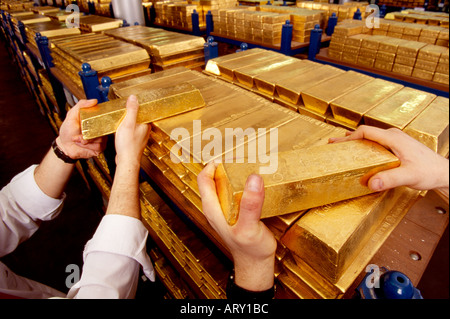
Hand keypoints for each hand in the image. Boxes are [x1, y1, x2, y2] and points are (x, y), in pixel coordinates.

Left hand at [57, 99, 106, 158]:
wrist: (64, 146)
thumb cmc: (67, 131)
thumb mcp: (71, 115)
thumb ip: (80, 105)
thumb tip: (94, 101)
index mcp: (95, 121)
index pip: (104, 118)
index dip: (98, 121)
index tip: (90, 123)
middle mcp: (100, 129)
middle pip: (103, 129)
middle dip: (90, 133)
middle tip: (81, 133)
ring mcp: (101, 139)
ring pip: (102, 139)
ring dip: (87, 140)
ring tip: (80, 139)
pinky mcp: (100, 148)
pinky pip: (99, 146)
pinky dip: (89, 146)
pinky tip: (83, 145)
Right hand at [115, 95, 150, 167]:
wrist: (126, 161)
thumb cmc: (128, 145)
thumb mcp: (128, 123)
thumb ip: (131, 110)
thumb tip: (133, 98)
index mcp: (146, 124)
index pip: (143, 110)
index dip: (136, 106)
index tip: (131, 102)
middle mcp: (145, 130)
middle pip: (139, 117)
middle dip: (132, 113)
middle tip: (124, 109)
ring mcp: (141, 137)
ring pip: (135, 125)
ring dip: (129, 122)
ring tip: (122, 119)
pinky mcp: (135, 142)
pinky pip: (132, 132)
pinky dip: (127, 130)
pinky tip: (122, 131)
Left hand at [197, 162, 276, 290]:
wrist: (256, 264)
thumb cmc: (250, 249)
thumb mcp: (249, 227)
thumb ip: (250, 204)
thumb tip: (253, 179)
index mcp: (212, 208)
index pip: (204, 178)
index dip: (213, 164)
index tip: (230, 157)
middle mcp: (216, 206)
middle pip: (213, 178)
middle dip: (225, 166)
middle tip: (242, 158)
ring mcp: (225, 209)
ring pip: (224, 184)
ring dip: (234, 174)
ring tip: (248, 165)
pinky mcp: (235, 212)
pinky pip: (234, 192)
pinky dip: (241, 183)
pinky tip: (253, 183)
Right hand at [329, 125, 448, 193]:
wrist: (444, 173)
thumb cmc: (430, 172)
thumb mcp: (410, 176)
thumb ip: (391, 179)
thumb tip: (372, 183)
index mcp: (393, 138)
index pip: (366, 132)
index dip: (350, 138)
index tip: (338, 145)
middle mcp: (393, 136)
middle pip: (365, 133)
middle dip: (347, 138)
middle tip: (332, 144)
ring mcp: (395, 140)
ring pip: (370, 137)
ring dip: (355, 141)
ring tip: (341, 146)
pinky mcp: (397, 146)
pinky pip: (376, 142)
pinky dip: (364, 145)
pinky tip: (359, 151)